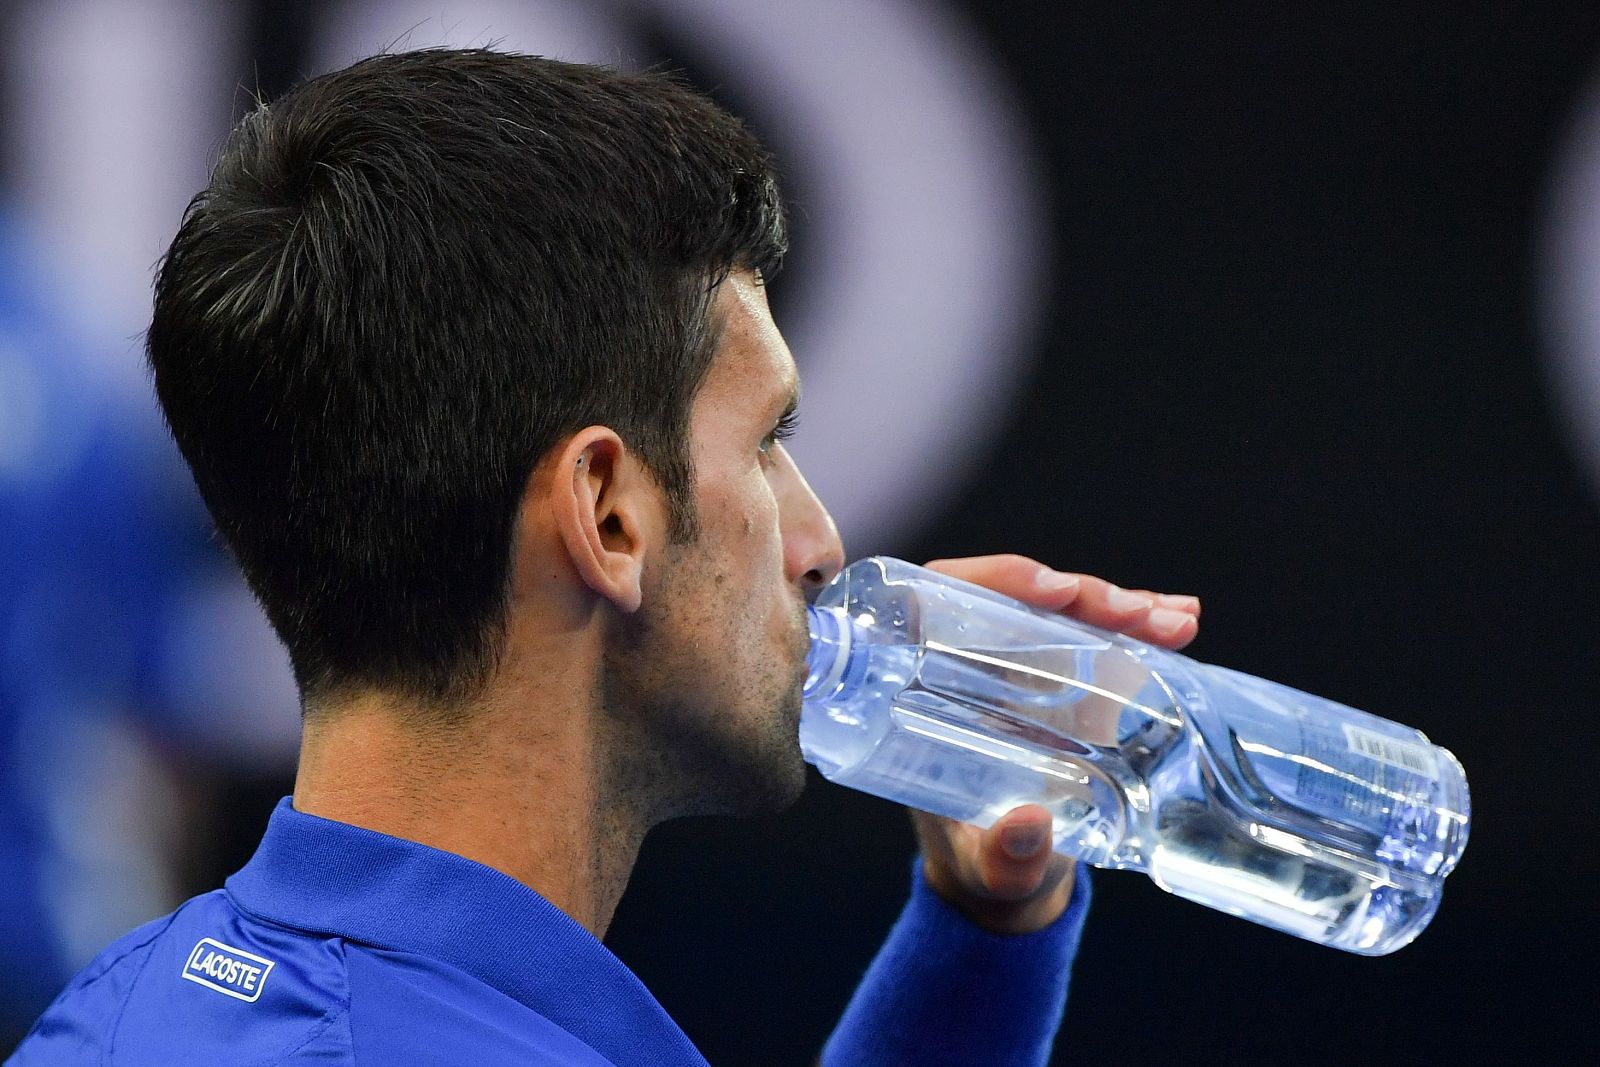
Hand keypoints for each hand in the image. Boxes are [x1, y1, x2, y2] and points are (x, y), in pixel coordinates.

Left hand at [910, 554, 1201, 934]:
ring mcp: (1021, 665)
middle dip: (1083, 596)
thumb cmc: (979, 864)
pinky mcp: (1064, 677)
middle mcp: (969, 660)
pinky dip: (1141, 625)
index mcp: (924, 685)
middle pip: (1019, 599)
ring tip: (1176, 621)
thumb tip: (1028, 826)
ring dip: (1122, 606)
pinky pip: (1099, 635)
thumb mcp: (987, 867)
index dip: (996, 580)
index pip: (943, 599)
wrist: (1013, 876)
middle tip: (1137, 615)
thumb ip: (1002, 858)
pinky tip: (1183, 619)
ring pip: (1066, 610)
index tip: (1052, 592)